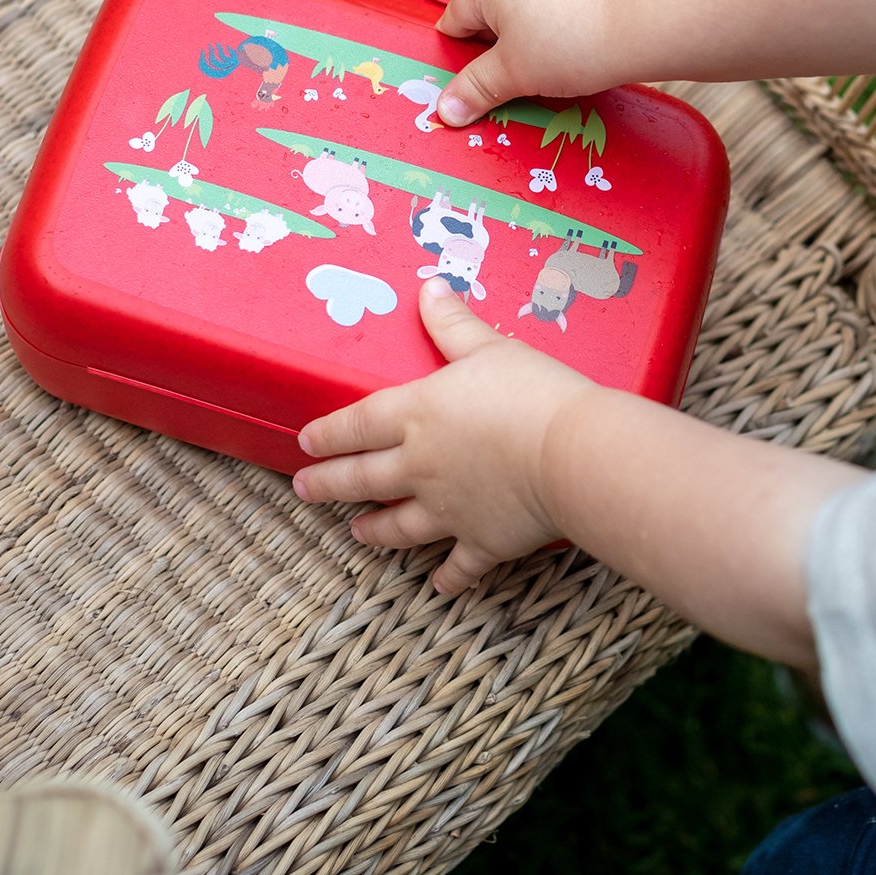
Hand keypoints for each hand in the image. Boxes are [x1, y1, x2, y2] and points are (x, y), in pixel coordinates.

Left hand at [292, 277, 597, 594]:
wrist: (572, 455)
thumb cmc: (531, 394)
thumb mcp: (489, 348)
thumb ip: (453, 323)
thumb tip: (429, 288)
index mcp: (417, 414)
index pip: (357, 424)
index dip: (328, 433)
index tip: (305, 443)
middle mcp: (420, 465)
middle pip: (362, 477)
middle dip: (329, 484)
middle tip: (303, 490)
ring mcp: (448, 509)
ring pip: (399, 525)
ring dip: (375, 530)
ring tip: (357, 533)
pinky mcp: (482, 541)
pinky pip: (458, 565)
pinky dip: (447, 576)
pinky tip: (438, 586)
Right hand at [435, 0, 637, 125]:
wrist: (645, 18)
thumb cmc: (573, 45)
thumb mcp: (515, 74)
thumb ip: (476, 88)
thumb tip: (445, 110)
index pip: (457, 14)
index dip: (459, 46)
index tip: (470, 69)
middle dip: (500, 32)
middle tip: (518, 68)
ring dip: (532, 14)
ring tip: (555, 49)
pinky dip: (565, 1)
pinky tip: (582, 27)